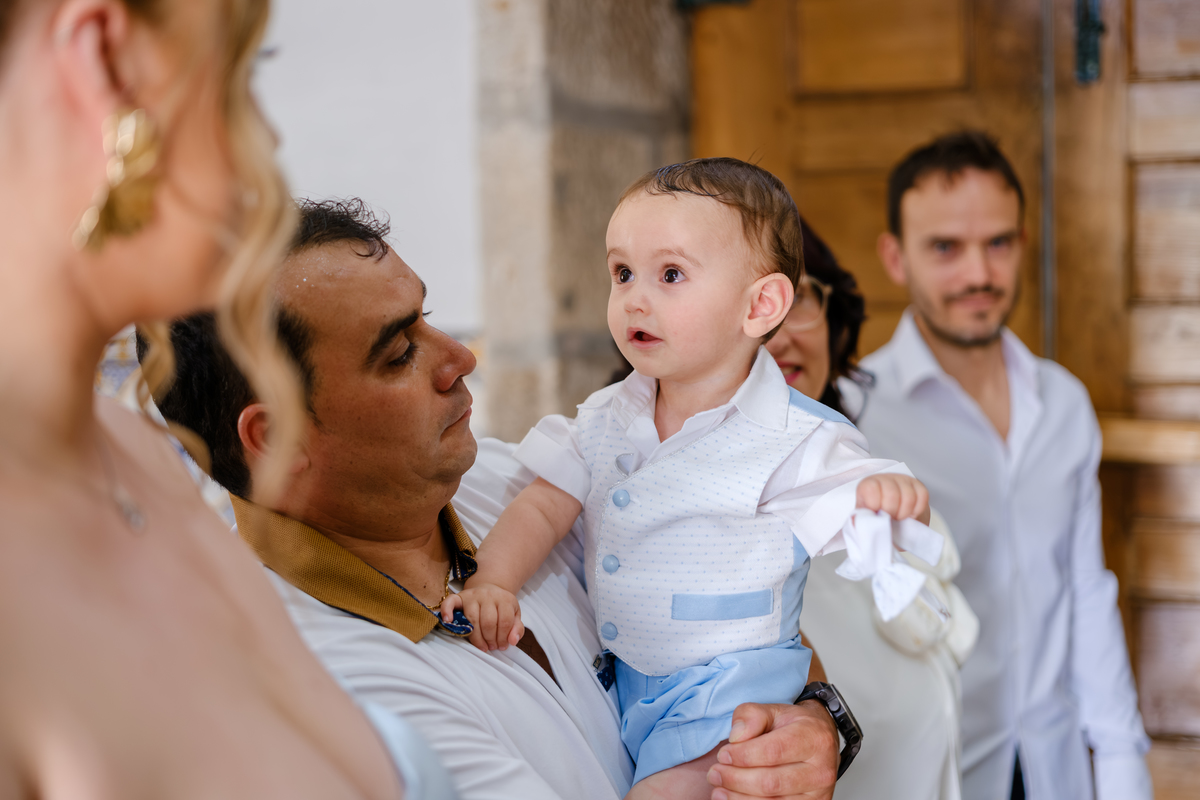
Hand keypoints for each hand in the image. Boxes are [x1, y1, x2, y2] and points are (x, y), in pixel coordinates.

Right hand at [440, 584, 524, 652]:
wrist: (490, 588)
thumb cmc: (502, 606)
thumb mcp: (515, 615)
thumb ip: (517, 628)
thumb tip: (512, 641)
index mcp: (505, 599)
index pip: (505, 621)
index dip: (503, 637)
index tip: (502, 646)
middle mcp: (488, 595)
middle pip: (488, 622)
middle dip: (490, 639)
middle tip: (491, 647)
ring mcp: (473, 595)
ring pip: (473, 619)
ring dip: (477, 637)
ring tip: (482, 646)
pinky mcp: (460, 596)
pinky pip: (450, 602)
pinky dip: (447, 611)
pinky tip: (448, 620)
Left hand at [706, 702, 838, 799]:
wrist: (820, 742)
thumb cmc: (794, 726)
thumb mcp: (773, 710)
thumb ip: (752, 716)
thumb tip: (736, 737)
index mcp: (814, 739)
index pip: (773, 751)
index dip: (743, 755)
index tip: (723, 754)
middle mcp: (821, 770)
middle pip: (771, 783)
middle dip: (736, 779)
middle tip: (714, 774)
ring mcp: (818, 794)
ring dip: (739, 799)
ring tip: (719, 790)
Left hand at [856, 474, 929, 523]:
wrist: (896, 521)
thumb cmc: (877, 521)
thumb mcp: (865, 522)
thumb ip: (860, 521)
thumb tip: (858, 521)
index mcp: (867, 486)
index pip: (871, 489)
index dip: (876, 506)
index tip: (877, 515)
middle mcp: (885, 479)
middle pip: (892, 494)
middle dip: (892, 512)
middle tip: (889, 518)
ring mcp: (903, 480)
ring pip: (909, 496)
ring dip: (904, 513)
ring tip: (899, 518)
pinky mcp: (918, 485)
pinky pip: (922, 496)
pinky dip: (917, 510)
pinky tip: (910, 514)